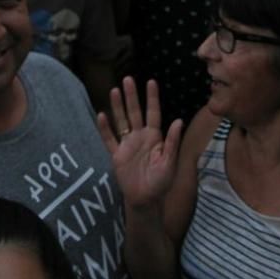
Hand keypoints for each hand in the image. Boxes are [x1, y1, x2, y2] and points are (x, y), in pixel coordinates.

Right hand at [97, 77, 182, 208]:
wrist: (145, 200)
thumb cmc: (161, 182)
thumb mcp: (169, 162)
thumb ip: (171, 142)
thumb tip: (179, 121)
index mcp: (155, 137)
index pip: (153, 113)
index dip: (152, 98)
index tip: (151, 81)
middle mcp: (140, 137)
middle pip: (135, 112)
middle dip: (132, 96)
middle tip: (128, 79)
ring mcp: (127, 144)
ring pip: (121, 121)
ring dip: (118, 106)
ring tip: (114, 90)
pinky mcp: (116, 155)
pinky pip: (109, 139)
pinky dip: (105, 128)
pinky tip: (101, 115)